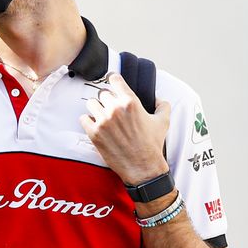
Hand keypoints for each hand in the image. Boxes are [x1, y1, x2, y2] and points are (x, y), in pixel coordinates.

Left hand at [80, 72, 172, 186]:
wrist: (143, 168)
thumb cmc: (152, 145)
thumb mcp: (163, 122)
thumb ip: (163, 105)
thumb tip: (158, 99)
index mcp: (131, 102)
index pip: (114, 79)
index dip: (113, 81)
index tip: (112, 83)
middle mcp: (115, 109)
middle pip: (102, 93)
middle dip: (107, 100)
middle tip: (111, 109)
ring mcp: (103, 121)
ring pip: (91, 103)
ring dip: (96, 108)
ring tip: (101, 116)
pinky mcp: (94, 134)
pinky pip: (83, 119)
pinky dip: (88, 121)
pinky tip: (95, 126)